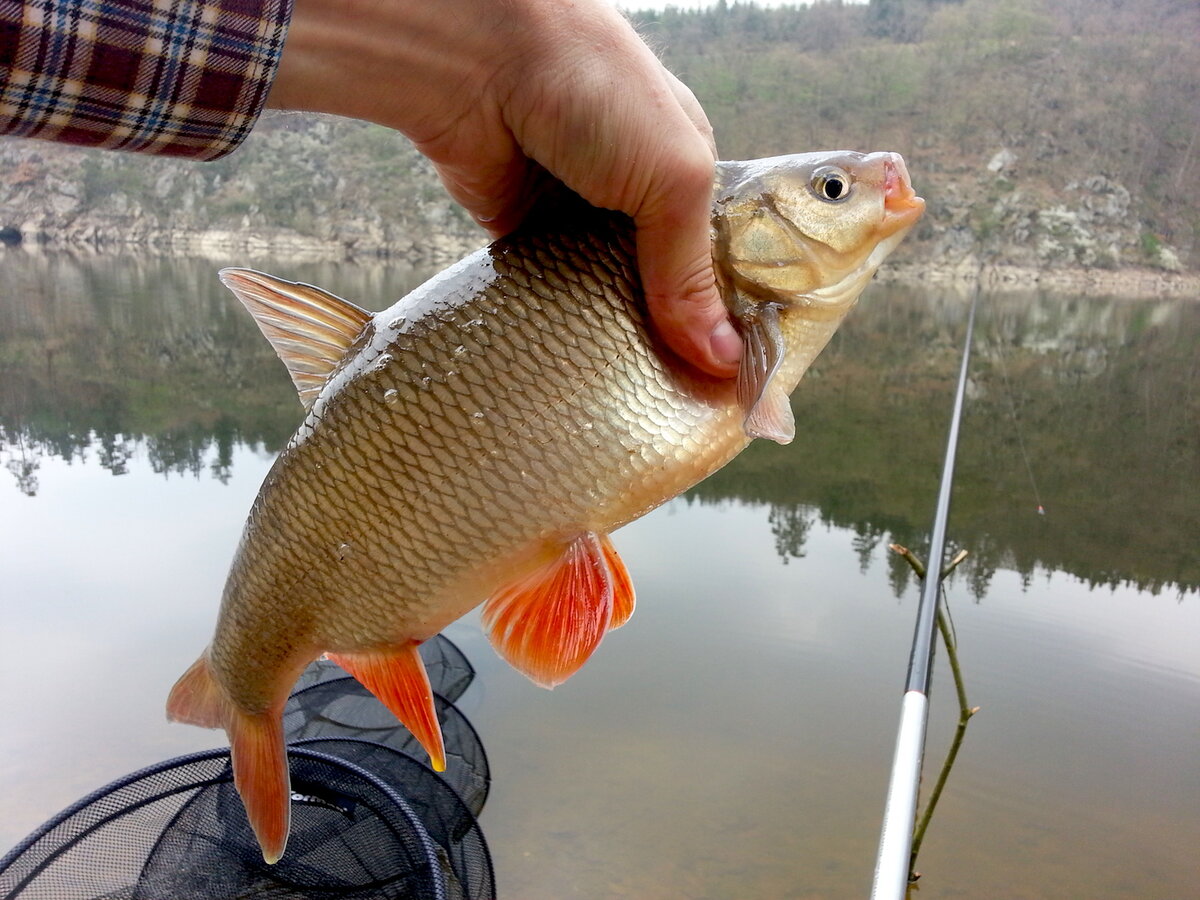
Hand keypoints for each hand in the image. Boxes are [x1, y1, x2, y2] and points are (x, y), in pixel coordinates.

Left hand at [267, 0, 740, 375]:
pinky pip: (552, 296)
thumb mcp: (670, 175)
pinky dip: (560, 324)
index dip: (729, 312)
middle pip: (662, 285)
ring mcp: (578, 220)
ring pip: (607, 298)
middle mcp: (634, 196)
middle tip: (684, 401)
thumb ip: (690, 270)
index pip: (719, 255)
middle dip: (672, 335)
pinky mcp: (525, 238)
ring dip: (614, 335)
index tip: (737, 376)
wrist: (478, 63)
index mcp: (684, 168)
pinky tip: (577, 366)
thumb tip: (723, 357)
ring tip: (633, 398)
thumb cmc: (592, 86)